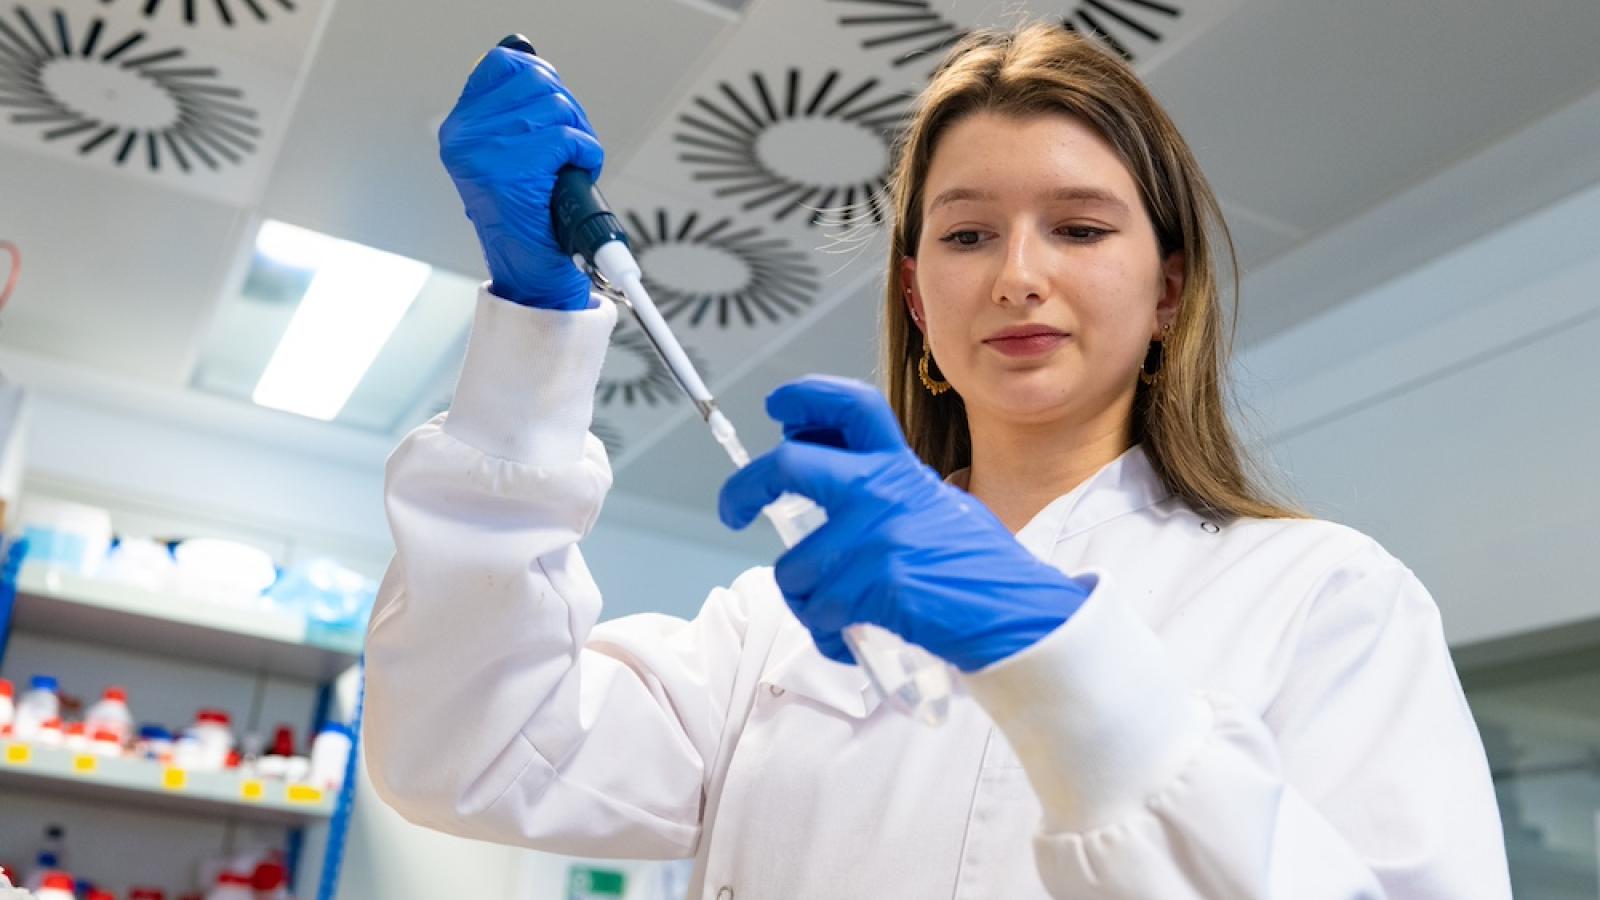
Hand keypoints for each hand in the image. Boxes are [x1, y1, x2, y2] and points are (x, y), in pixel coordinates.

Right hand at [439, 47, 602, 309]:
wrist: (531, 272)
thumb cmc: (527, 216)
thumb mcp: (509, 154)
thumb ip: (514, 109)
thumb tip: (531, 61)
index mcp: (460, 129)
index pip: (505, 65)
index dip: (541, 82)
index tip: (550, 112)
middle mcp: (465, 137)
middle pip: (539, 82)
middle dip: (568, 112)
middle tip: (568, 148)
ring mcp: (487, 153)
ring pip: (558, 109)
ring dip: (578, 137)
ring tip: (567, 167)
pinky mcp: (516, 170)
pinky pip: (570, 139)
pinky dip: (586, 156)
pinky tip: (575, 176)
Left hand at [718, 376, 1093, 672]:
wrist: (1019, 615)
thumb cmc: (979, 568)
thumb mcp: (937, 506)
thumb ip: (887, 491)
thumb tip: (827, 481)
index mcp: (901, 467)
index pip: (851, 407)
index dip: (806, 397)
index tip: (777, 405)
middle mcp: (885, 490)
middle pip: (789, 466)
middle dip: (744, 488)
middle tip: (733, 509)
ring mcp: (879, 536)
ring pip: (793, 566)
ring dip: (803, 598)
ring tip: (835, 611)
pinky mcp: (878, 585)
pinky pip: (819, 612)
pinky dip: (828, 634)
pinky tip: (850, 637)